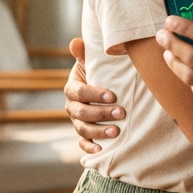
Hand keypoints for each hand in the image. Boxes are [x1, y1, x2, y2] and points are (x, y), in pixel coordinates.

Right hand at [63, 37, 126, 154]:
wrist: (102, 87)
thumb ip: (84, 53)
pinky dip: (89, 147)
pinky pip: (82, 142)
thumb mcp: (92, 62)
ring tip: (117, 131)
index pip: (78, 92)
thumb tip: (76, 42)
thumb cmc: (99, 72)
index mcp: (72, 87)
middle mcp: (71, 106)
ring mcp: (77, 121)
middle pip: (81, 112)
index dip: (93, 94)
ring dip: (99, 131)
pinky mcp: (83, 133)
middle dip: (101, 113)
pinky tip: (101, 149)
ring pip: (82, 129)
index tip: (112, 96)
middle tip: (121, 112)